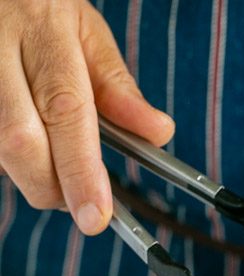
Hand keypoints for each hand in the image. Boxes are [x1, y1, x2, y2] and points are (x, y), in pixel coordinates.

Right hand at [0, 0, 173, 234]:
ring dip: (30, 173)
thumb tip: (158, 132)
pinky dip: (8, 160)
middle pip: (20, 141)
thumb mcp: (86, 32)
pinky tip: (25, 146)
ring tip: (52, 160)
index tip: (96, 215)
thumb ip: (118, 86)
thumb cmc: (39, 9)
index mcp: (44, 32)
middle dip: (52, 186)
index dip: (80, 171)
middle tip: (80, 200)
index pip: (65, 111)